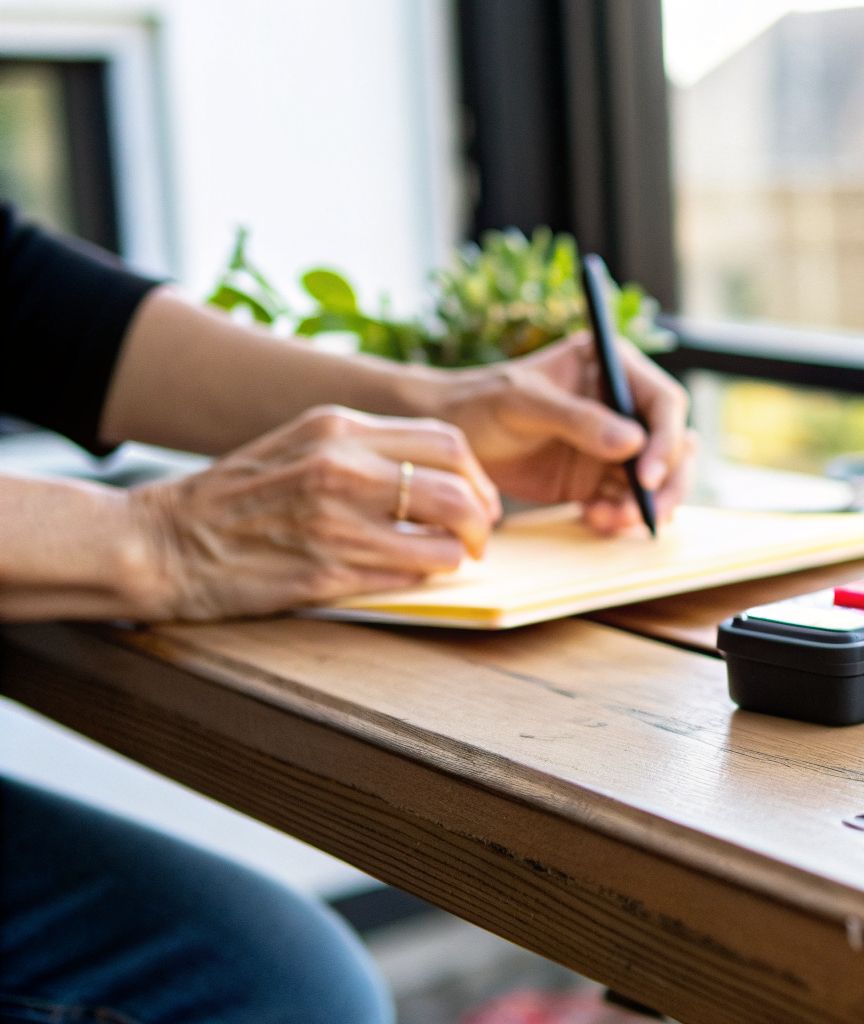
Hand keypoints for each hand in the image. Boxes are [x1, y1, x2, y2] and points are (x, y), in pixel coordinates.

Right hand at [127, 406, 501, 619]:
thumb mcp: (302, 445)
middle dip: (481, 518)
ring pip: (442, 540)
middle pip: (458, 490)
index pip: (447, 442)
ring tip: (449, 558)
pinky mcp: (325, 573)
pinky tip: (411, 574)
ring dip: (457, 554)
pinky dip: (423, 578)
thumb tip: (440, 474)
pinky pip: (407, 576)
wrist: (163, 542)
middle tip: (477, 536)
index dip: (477, 476)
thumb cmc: (236, 497)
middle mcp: (341, 468)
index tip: (477, 497)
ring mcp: (335, 522)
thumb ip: (366, 449)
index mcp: (338, 428)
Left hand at [433, 334, 694, 532]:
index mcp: (612, 368)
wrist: (451, 435)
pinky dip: (618, 517)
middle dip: (668, 482)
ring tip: (609, 520)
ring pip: (656, 479)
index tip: (647, 476)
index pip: (663, 402)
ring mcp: (612, 445)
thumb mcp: (524, 403)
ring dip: (643, 505)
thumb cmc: (481, 402)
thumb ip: (578, 420)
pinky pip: (625, 502)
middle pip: (673, 444)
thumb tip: (635, 443)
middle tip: (649, 514)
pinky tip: (593, 522)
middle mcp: (622, 405)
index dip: (666, 439)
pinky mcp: (597, 479)